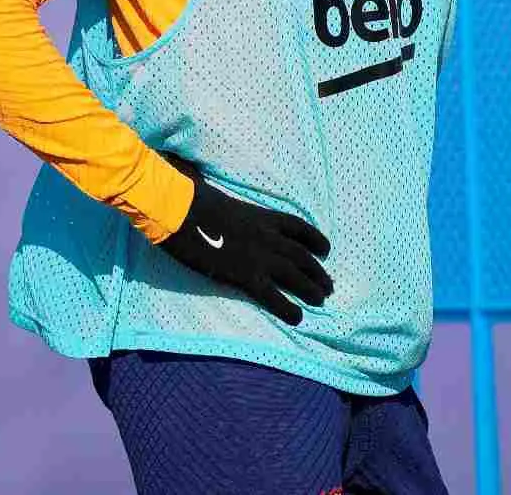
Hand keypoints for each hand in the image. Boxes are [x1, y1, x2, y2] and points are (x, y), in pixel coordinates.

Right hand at [159, 156, 332, 325]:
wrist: (182, 211)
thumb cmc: (194, 199)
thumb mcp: (222, 197)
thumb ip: (230, 203)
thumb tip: (216, 192)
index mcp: (262, 215)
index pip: (298, 227)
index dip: (315, 239)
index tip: (326, 250)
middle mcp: (267, 236)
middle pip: (302, 255)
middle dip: (318, 271)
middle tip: (328, 285)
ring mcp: (259, 256)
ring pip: (296, 275)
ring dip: (312, 289)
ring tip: (321, 300)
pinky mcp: (245, 275)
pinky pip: (273, 296)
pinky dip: (288, 308)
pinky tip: (298, 318)